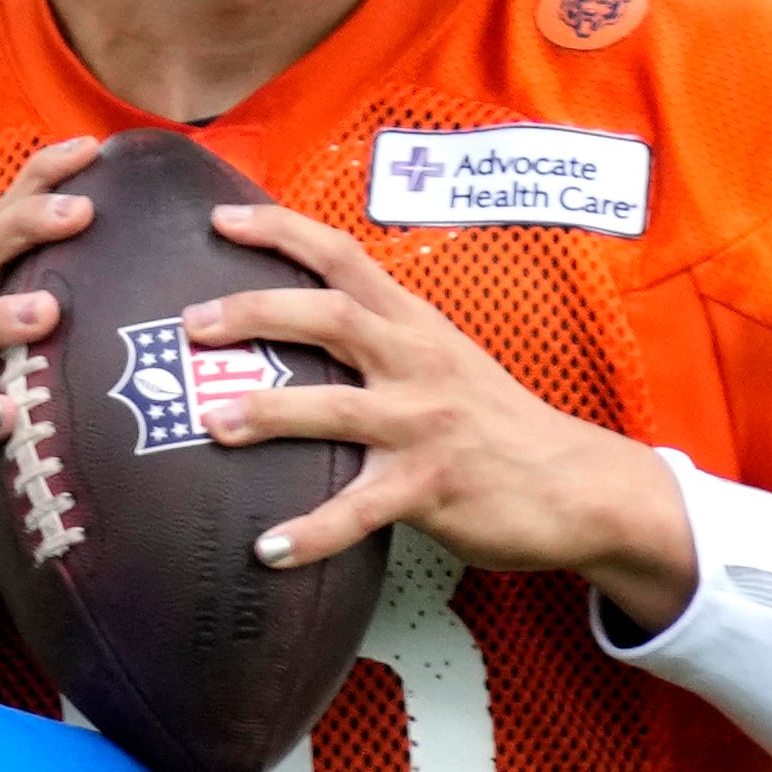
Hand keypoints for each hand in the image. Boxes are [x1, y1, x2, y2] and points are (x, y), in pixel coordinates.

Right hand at [0, 137, 103, 668]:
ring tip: (49, 310)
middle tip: (81, 210)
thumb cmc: (6, 447)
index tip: (93, 149)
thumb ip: (85, 332)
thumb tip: (179, 290)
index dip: (41, 179)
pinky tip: (11, 417)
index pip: (9, 224)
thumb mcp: (43, 375)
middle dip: (25, 225)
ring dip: (1, 319)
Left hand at [181, 204, 693, 633]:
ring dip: (268, 413)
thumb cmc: (498, 426)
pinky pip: (359, 512)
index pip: (343, 257)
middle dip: (254, 313)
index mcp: (416, 326)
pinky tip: (267, 550)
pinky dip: (311, 533)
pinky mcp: (432, 488)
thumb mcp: (444, 362)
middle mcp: (418, 363)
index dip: (280, 232)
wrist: (579, 484)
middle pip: (328, 317)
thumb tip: (301, 334)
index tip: (220, 221)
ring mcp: (425, 425)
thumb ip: (383, 344)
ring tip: (211, 425)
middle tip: (191, 324)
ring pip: (334, 409)